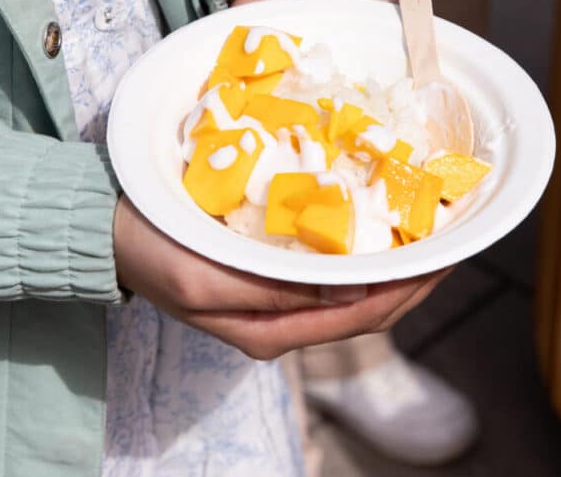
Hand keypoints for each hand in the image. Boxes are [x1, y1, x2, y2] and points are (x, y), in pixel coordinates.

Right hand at [114, 197, 449, 359]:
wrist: (109, 233)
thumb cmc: (152, 251)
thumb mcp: (205, 278)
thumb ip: (275, 292)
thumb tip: (350, 293)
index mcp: (270, 332)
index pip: (362, 319)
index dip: (410, 291)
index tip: (446, 257)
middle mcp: (282, 322)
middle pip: (367, 309)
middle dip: (414, 279)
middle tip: (451, 238)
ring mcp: (276, 301)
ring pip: (352, 291)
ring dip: (391, 265)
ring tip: (425, 232)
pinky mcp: (269, 277)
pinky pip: (330, 271)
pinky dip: (359, 252)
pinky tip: (375, 228)